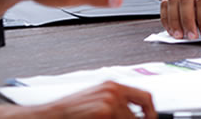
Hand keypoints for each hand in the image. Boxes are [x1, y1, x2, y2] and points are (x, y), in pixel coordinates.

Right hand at [0, 81, 155, 118]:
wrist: (48, 115)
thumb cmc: (69, 111)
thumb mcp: (97, 101)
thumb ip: (117, 104)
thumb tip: (135, 115)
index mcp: (113, 86)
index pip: (146, 97)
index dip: (152, 113)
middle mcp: (113, 91)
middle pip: (139, 114)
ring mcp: (109, 103)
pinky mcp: (103, 114)